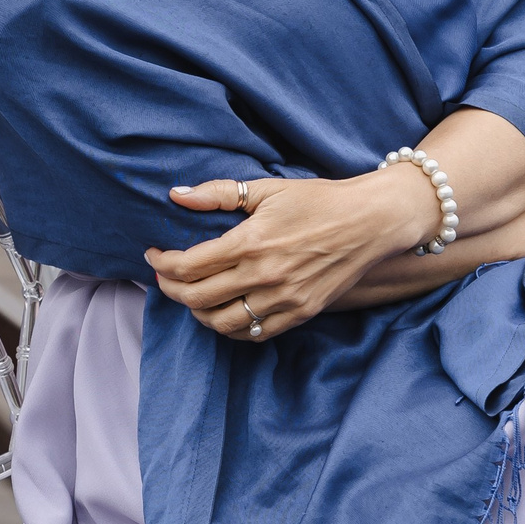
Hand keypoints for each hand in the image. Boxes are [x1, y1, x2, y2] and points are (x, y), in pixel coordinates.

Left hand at [145, 169, 440, 342]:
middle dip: (170, 289)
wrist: (371, 222)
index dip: (161, 264)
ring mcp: (284, 299)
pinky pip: (254, 333)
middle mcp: (264, 276)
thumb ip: (218, 194)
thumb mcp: (266, 190)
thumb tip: (176, 196)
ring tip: (191, 295)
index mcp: (251, 242)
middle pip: (197, 298)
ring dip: (197, 312)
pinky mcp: (301, 313)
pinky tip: (223, 311)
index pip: (188, 266)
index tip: (153, 254)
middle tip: (164, 277)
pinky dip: (231, 327)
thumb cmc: (318, 200)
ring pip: (222, 322)